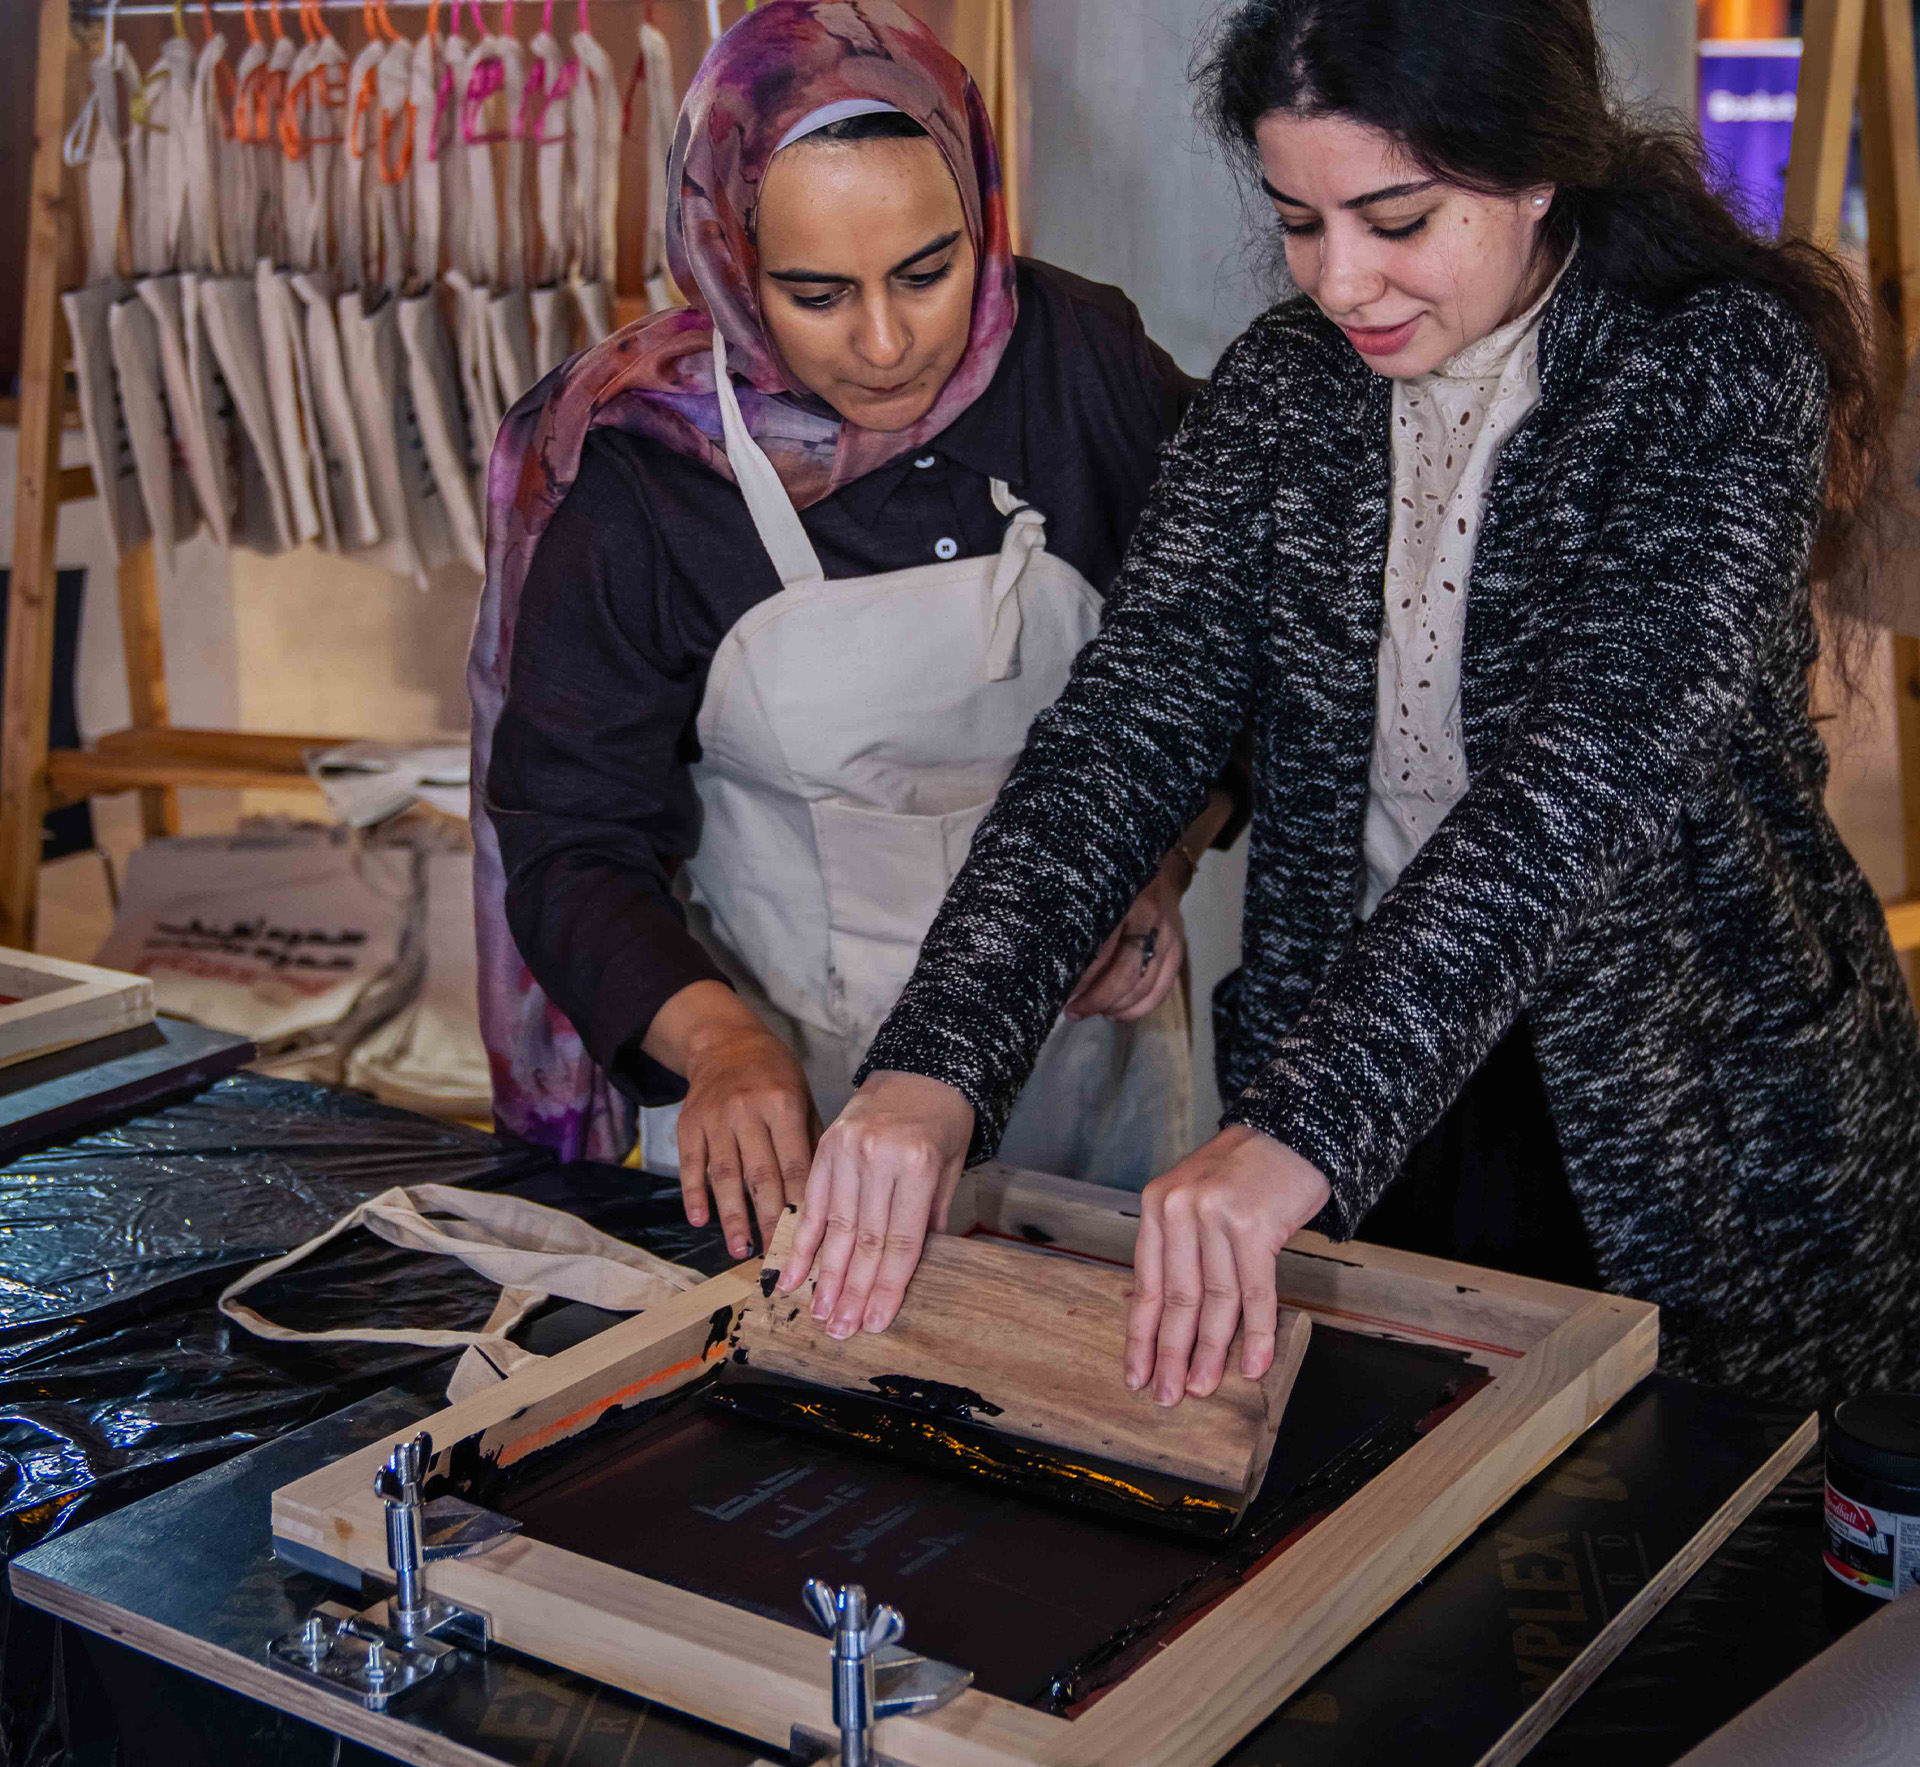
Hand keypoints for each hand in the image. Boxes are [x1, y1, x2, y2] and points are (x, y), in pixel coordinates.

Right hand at [646, 981, 818, 1259]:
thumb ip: (811, 1142)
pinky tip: (701, 1221)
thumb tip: (824, 1196)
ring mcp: (715, 1118)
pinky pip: (691, 1164)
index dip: (802, 1205)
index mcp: (783, 1104)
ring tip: (742, 1250)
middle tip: (779, 1258)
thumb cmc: (775, 1076)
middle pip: (761, 1176)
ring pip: (725, 1175)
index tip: (811, 1239)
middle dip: (772, 1221)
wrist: (725, 1042)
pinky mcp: (688, 1123)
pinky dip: (694, 1195)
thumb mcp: (802, 1096)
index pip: (795, 1164)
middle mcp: (747, 1111)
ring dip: (733, 1217)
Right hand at [778, 1070, 975, 1337]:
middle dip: (852, 1291)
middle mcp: (878, 1158)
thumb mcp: (951, 1168)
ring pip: (833, 1225)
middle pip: (863, 1238)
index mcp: (917, 1165)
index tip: (875, 1322)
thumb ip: (929, 1217)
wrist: (921, 1068)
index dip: (887, 1285)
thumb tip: (907, 1270)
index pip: (900, 1239)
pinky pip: (810, 1200)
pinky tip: (794, 1272)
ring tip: (819, 1313)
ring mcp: (846, 1150)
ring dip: (825, 1275)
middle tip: (841, 1331)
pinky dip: (802, 1240)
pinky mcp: (825, 1146)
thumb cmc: (944, 1122)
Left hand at [1064, 857, 1186, 1022]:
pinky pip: (1161, 990)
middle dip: (1097, 999)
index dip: (1082, 977)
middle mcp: (1150, 919)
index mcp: (1122, 902)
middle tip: (1073, 1011)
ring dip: (1115, 1007)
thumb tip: (1055, 968)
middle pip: (1126, 973)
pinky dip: (1138, 1009)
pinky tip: (1116, 1014)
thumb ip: (1076, 924)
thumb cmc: (1111, 885)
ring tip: (1090, 1012)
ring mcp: (1168, 937)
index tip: (1060, 993)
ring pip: (1144, 986)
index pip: (1102, 950)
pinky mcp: (1178, 951)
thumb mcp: (1090, 895)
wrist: (1158, 874)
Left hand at [1126, 1126, 1330, 1405]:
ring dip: (1210, 1352)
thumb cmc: (1243, 1171)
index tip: (1137, 1374)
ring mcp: (1216, 1217)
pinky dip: (1256, 1334)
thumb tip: (1172, 1319)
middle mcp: (1180, 1210)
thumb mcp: (1194, 1197)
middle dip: (1171, 1354)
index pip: (1146, 1284)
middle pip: (1176, 1299)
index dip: (1142, 1336)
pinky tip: (1253, 1364)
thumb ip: (1180, 1247)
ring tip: (1202, 1388)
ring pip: (1213, 1301)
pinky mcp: (1253, 1226)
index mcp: (1157, 1206)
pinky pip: (1254, 1293)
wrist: (1291, 1133)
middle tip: (1167, 1396)